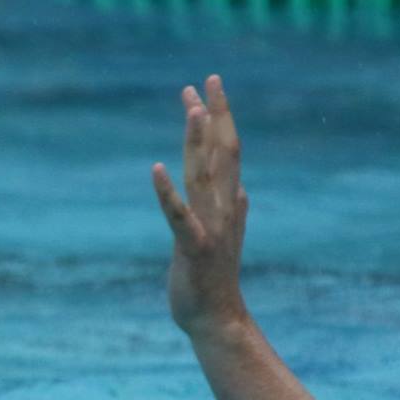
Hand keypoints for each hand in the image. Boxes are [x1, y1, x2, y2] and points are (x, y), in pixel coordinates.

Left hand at [151, 74, 250, 336]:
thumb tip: (245, 190)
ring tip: (193, 109)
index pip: (226, 150)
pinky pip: (179, 216)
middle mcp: (224, 208)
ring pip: (205, 176)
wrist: (216, 319)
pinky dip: (167, 193)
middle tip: (206, 80)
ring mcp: (211, 227)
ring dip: (198, 142)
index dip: (219, 118)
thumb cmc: (214, 278)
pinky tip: (155, 169)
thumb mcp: (225, 238)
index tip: (207, 87)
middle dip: (214, 116)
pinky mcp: (194, 248)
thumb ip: (236, 211)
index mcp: (229, 203)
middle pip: (221, 153)